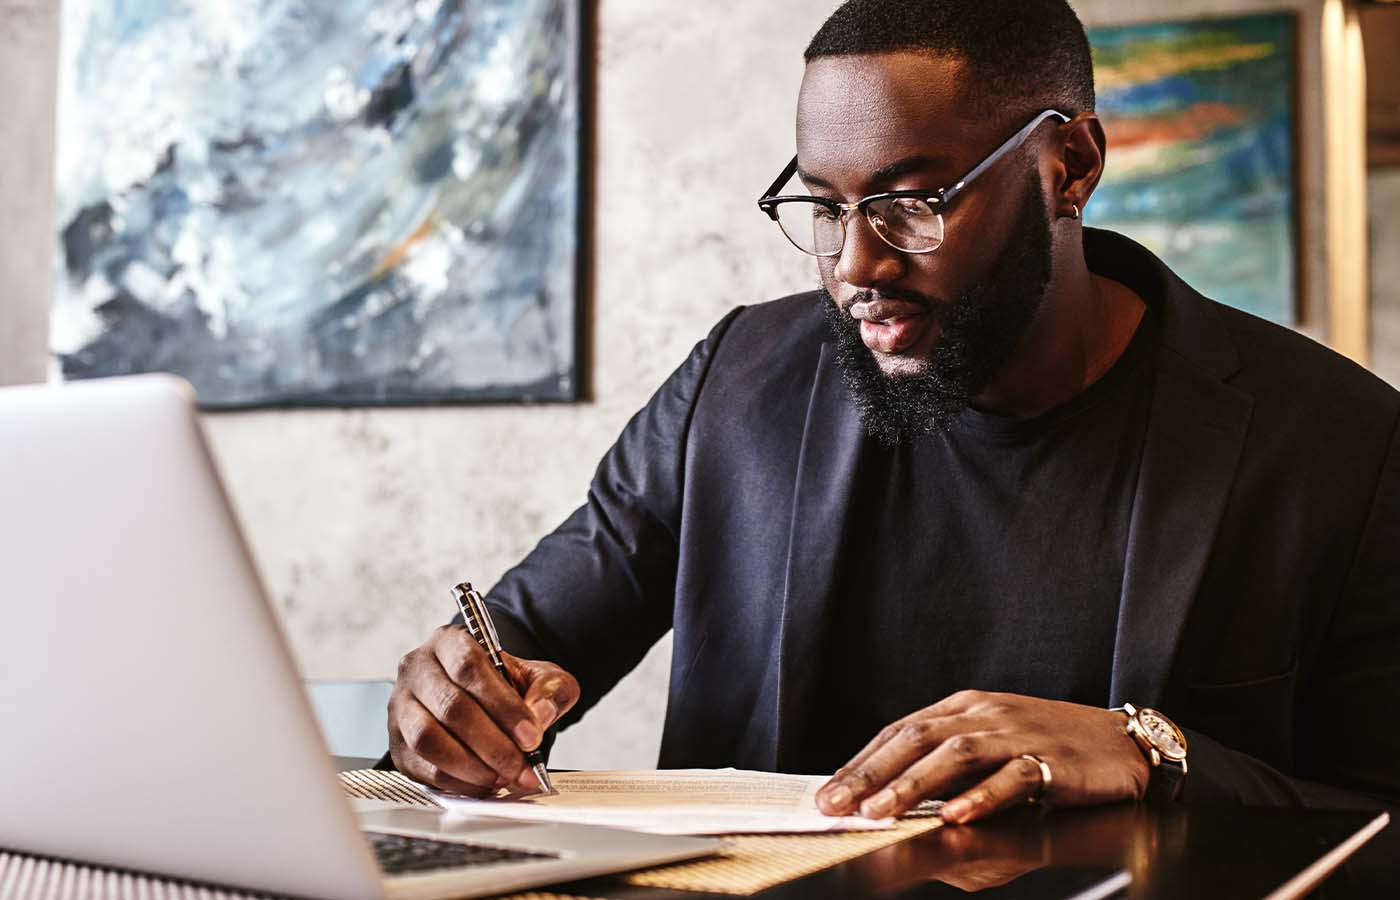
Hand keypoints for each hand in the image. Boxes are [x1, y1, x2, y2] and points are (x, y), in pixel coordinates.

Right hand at [388, 624, 579, 795]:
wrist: (484, 701)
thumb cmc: (506, 686)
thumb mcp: (540, 677)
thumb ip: (549, 689)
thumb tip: (540, 715)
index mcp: (450, 641)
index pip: (470, 667)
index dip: (503, 706)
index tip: (530, 735)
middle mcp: (418, 669)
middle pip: (451, 707)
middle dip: (493, 745)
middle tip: (521, 766)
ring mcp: (402, 706)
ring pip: (429, 740)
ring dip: (472, 766)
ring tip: (503, 776)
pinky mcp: (398, 743)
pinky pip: (423, 767)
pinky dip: (457, 782)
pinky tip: (484, 783)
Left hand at [814, 690, 1148, 823]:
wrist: (1124, 745)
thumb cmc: (1052, 748)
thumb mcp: (991, 748)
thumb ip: (948, 768)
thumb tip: (897, 802)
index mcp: (964, 707)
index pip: (900, 731)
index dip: (861, 761)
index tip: (828, 791)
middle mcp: (985, 713)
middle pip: (916, 738)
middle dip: (870, 773)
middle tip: (836, 803)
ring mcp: (1018, 733)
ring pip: (955, 754)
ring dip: (912, 785)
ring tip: (879, 812)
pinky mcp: (1052, 760)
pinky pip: (1012, 777)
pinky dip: (982, 796)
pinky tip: (955, 815)